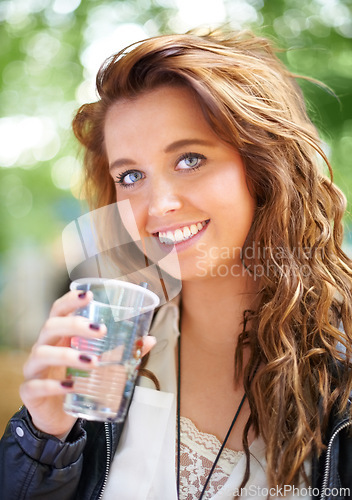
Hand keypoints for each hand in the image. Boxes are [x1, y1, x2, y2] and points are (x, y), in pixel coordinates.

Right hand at [20, 290, 155, 438]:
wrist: (56, 416)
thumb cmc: (76, 380)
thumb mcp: (99, 363)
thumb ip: (122, 351)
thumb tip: (150, 340)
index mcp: (59, 336)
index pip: (59, 310)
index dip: (70, 300)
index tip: (88, 295)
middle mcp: (44, 347)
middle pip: (50, 326)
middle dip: (74, 324)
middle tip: (101, 330)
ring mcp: (34, 369)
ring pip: (42, 354)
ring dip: (68, 355)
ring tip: (93, 362)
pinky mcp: (29, 392)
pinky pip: (35, 385)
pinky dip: (53, 385)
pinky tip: (70, 386)